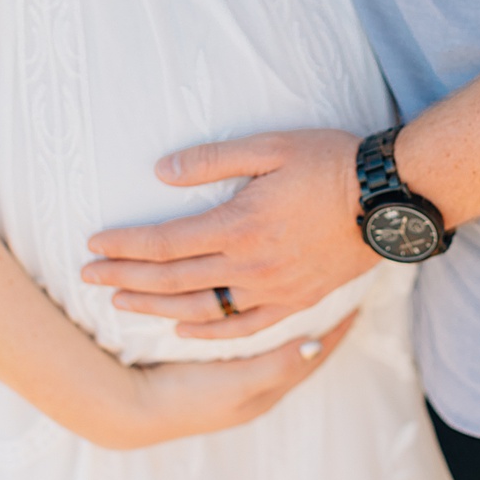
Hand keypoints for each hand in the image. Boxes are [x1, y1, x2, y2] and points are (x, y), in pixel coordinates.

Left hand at [82, 129, 380, 339]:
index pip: (164, 243)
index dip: (124, 247)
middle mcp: (251, 265)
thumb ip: (211, 161)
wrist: (393, 198)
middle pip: (172, 280)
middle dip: (124, 279)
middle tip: (86, 277)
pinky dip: (210, 333)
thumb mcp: (269, 146)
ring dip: (155, 308)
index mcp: (239, 226)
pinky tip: (183, 331)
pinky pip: (245, 328)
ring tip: (121, 304)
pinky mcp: (296, 301)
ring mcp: (274, 290)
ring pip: (202, 309)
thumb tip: (159, 172)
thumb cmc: (330, 163)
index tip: (93, 246)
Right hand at [104, 310, 357, 447]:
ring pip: (269, 349)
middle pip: (294, 353)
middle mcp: (252, 388)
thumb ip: (276, 366)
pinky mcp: (206, 374)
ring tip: (301, 303)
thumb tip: (314, 346)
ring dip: (285, 329)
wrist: (134, 407)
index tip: (356, 307)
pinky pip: (243, 346)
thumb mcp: (237, 383)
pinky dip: (255, 330)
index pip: (309, 357)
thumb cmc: (187, 397)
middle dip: (314, 328)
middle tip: (333, 299)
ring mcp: (229, 383)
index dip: (333, 333)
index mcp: (264, 391)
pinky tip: (249, 315)